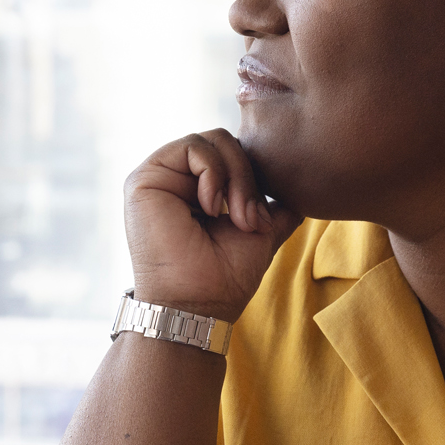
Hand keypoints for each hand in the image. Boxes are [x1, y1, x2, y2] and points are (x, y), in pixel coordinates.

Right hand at [124, 129, 302, 321]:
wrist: (199, 304)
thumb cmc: (225, 277)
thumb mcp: (259, 232)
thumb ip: (273, 207)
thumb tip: (299, 192)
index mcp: (196, 189)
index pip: (233, 155)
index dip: (254, 178)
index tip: (258, 221)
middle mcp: (175, 179)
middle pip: (225, 142)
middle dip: (248, 177)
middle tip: (249, 219)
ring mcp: (159, 177)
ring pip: (213, 140)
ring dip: (235, 178)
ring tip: (232, 216)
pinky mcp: (145, 178)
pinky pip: (193, 146)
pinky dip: (214, 173)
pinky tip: (210, 208)